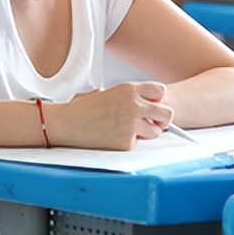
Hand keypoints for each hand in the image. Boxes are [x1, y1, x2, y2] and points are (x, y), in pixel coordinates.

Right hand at [47, 82, 173, 150]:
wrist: (66, 123)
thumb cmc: (82, 108)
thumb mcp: (106, 92)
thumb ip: (125, 96)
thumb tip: (137, 103)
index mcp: (129, 89)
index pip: (160, 91)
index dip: (156, 101)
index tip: (148, 106)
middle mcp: (134, 105)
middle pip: (167, 114)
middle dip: (161, 120)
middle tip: (151, 124)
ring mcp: (131, 124)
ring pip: (156, 132)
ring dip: (146, 134)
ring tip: (127, 131)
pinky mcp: (126, 141)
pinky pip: (137, 144)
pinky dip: (127, 143)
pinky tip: (112, 138)